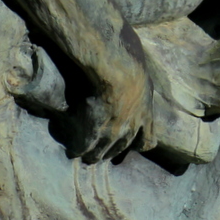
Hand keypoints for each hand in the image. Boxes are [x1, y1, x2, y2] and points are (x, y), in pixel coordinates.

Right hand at [66, 31, 156, 163]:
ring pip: (102, 152)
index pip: (148, 140)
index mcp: (146, 113)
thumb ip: (138, 79)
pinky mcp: (94, 132)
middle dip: (111, 151)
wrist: (120, 70)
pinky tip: (72, 150)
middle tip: (102, 153)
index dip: (140, 143)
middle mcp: (132, 127)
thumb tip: (133, 68)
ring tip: (85, 157)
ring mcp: (114, 132)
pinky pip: (84, 148)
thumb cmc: (130, 62)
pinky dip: (78, 150)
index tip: (135, 145)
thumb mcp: (141, 73)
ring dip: (93, 155)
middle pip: (122, 148)